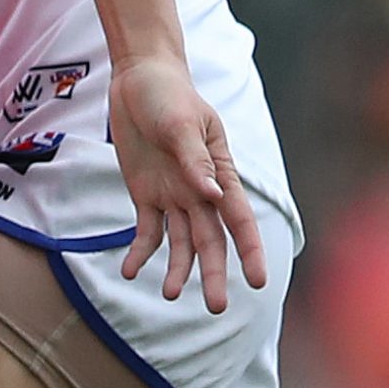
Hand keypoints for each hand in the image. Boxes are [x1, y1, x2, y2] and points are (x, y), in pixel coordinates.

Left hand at [108, 53, 268, 312]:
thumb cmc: (170, 97)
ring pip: (181, 243)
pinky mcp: (145, 195)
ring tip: (170, 296)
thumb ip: (195, 160)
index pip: (240, 220)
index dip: (250, 252)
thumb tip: (212, 194)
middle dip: (214, 274)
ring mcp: (173, 196)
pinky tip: (131, 271)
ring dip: (178, 270)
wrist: (140, 80)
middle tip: (217, 308)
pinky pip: (146, 230)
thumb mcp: (183, 123)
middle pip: (211, 241)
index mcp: (221, 175)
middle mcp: (201, 193)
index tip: (256, 281)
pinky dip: (141, 252)